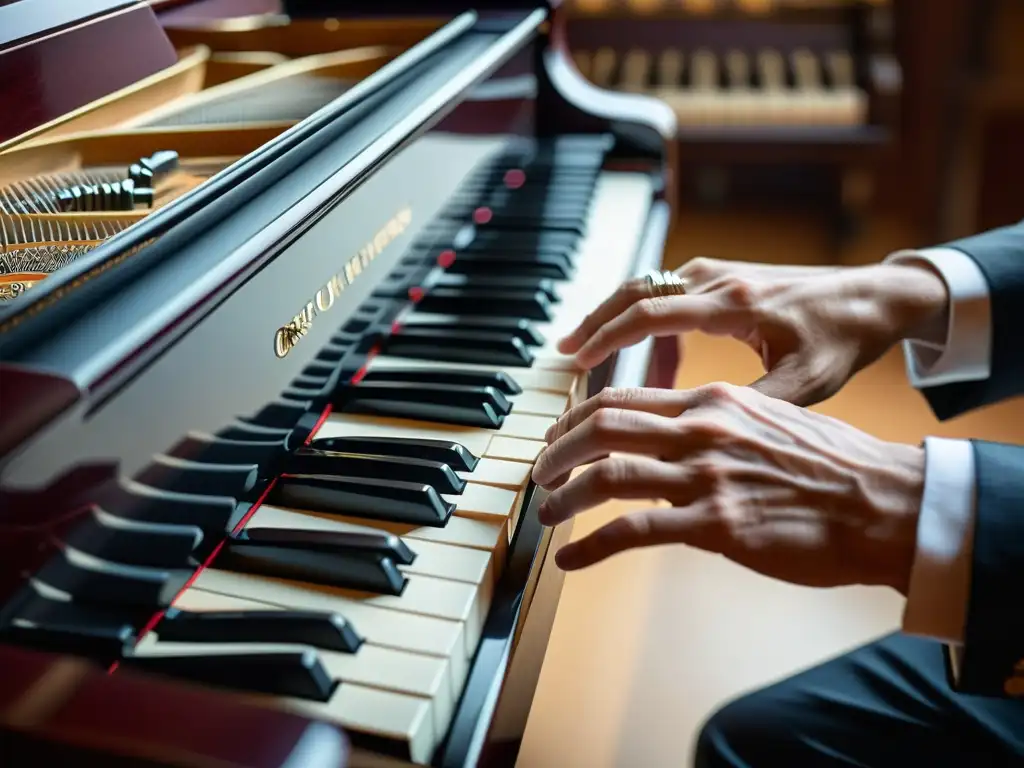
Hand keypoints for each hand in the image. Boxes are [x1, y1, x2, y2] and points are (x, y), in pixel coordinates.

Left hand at [532, 383, 924, 592]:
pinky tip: (571, 561)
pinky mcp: (716, 526)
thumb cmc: (834, 465)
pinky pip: (633, 533)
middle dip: (557, 450)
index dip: (577, 418)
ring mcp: (706, 477)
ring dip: (564, 496)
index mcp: (712, 402)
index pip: (622, 397)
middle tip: (540, 473)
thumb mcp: (769, 419)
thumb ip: (717, 424)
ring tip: (547, 514)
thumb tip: (674, 439)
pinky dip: (591, 547)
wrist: (885, 502)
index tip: (558, 437)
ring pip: (607, 476)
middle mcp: (701, 430)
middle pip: (601, 426)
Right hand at [558, 258, 948, 405]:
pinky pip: (670, 293)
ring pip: (649, 287)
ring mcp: (721, 272)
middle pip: (637, 290)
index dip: (608, 336)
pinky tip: (647, 359)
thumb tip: (699, 436)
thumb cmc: (843, 339)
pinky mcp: (726, 276)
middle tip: (564, 352)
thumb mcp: (806, 384)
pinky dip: (645, 320)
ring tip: (590, 355)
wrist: (875, 297)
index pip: (651, 312)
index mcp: (734, 304)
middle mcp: (720, 279)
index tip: (577, 360)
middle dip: (596, 321)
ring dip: (616, 318)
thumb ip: (752, 404)